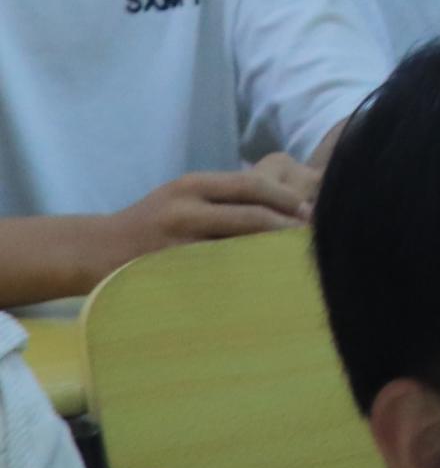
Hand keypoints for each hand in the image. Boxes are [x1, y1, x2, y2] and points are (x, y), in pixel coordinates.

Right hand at [105, 161, 313, 271]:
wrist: (97, 249)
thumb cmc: (154, 223)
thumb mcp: (184, 197)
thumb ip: (225, 199)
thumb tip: (287, 208)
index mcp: (193, 184)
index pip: (251, 185)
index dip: (286, 199)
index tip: (311, 212)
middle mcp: (185, 209)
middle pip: (251, 216)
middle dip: (287, 228)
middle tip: (313, 239)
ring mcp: (177, 242)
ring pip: (238, 247)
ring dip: (270, 254)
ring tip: (295, 261)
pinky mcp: (171, 271)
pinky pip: (217, 274)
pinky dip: (243, 277)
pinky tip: (262, 283)